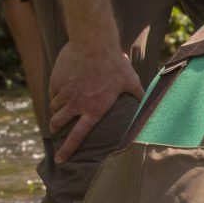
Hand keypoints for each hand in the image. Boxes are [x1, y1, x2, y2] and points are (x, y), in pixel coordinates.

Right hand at [47, 35, 143, 160]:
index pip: (78, 136)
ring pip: (54, 108)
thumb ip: (139, 95)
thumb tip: (151, 102)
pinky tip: (60, 91)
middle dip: (55, 129)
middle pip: (58, 123)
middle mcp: (76, 104)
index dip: (68, 150)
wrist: (93, 43)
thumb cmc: (115, 64)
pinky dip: (55, 94)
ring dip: (56, 111)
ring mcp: (64, 92)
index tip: (61, 159)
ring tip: (59, 111)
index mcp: (94, 110)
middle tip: (55, 131)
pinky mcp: (56, 81)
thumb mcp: (130, 81)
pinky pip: (52, 92)